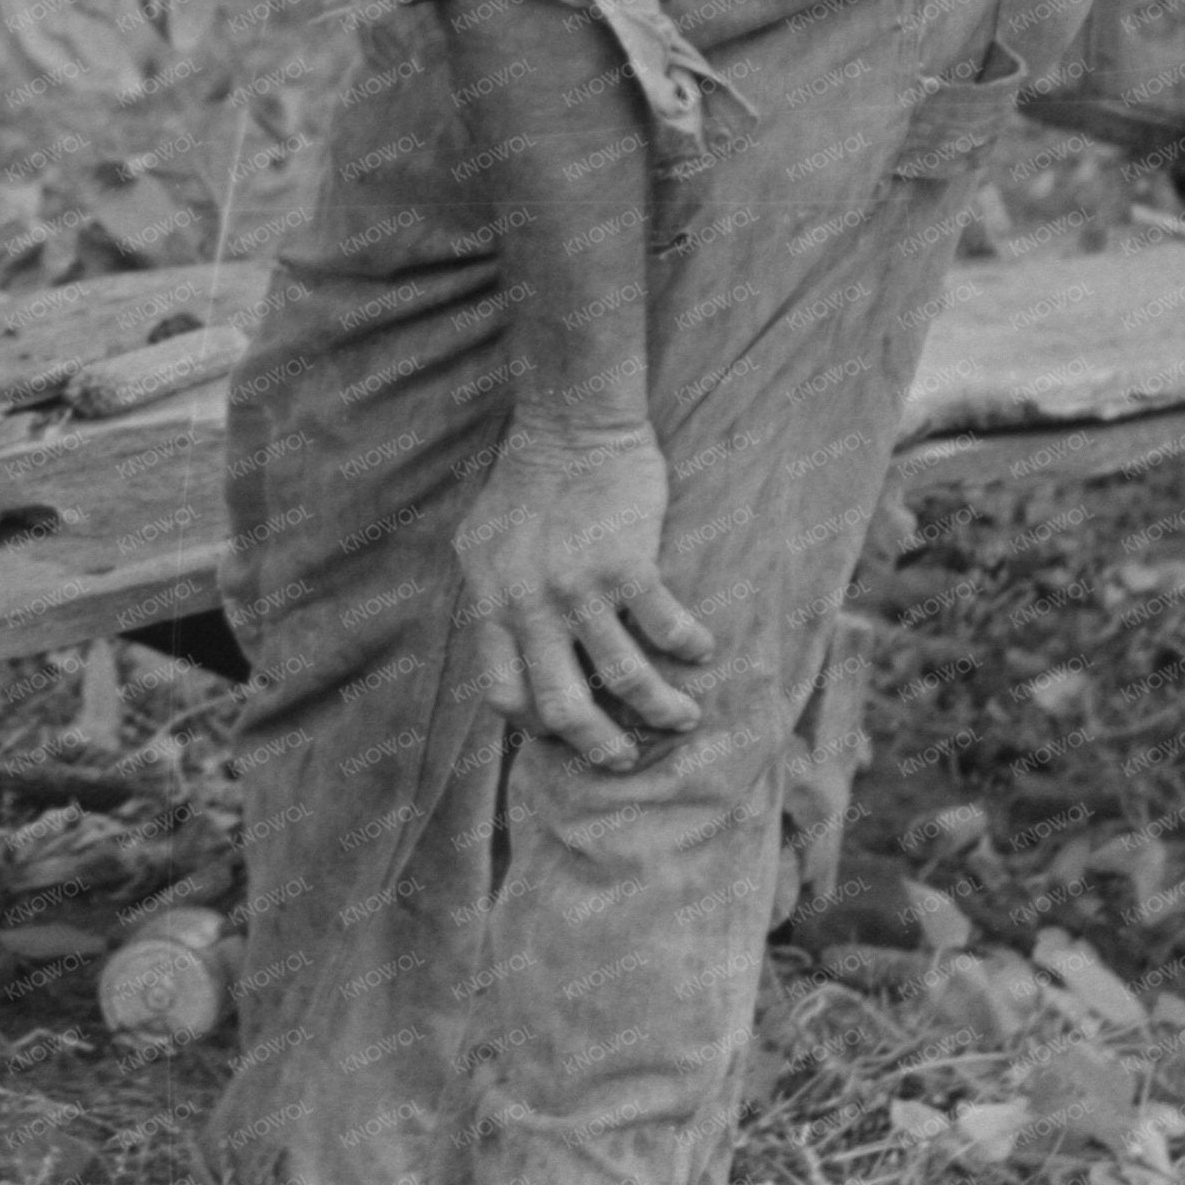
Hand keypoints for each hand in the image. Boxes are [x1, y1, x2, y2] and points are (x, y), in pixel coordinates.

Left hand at [451, 424, 716, 771]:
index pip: (503, 692)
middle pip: (561, 706)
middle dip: (597, 747)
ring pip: (623, 680)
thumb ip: (493, 596)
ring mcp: (577, 587)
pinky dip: (689, 648)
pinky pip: (665, 628)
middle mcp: (528, 604)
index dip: (535, 726)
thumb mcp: (483, 544)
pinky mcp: (626, 565)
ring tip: (682, 718)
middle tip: (624, 758)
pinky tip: (702, 651)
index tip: (563, 733)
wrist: (571, 427)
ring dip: (659, 710)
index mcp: (490, 601)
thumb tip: (506, 646)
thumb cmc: (527, 483)